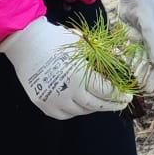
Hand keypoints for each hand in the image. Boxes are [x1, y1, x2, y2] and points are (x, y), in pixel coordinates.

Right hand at [0, 17, 132, 119]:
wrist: (26, 42)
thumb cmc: (56, 40)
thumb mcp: (84, 45)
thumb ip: (102, 57)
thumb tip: (120, 64)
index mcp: (80, 77)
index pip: (106, 92)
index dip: (119, 95)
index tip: (127, 95)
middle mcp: (67, 93)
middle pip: (96, 106)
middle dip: (111, 105)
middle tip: (120, 102)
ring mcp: (54, 101)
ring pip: (81, 111)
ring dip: (93, 106)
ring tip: (99, 99)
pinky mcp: (44, 105)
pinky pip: (65, 114)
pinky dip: (75, 109)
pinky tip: (80, 101)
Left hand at [113, 0, 153, 92]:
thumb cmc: (144, 3)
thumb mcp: (148, 22)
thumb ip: (153, 42)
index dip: (153, 77)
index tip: (147, 90)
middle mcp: (152, 39)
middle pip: (147, 62)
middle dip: (142, 75)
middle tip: (134, 89)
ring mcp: (140, 35)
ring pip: (137, 56)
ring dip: (132, 68)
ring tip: (126, 81)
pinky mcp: (129, 31)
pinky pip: (127, 48)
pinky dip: (123, 56)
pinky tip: (117, 64)